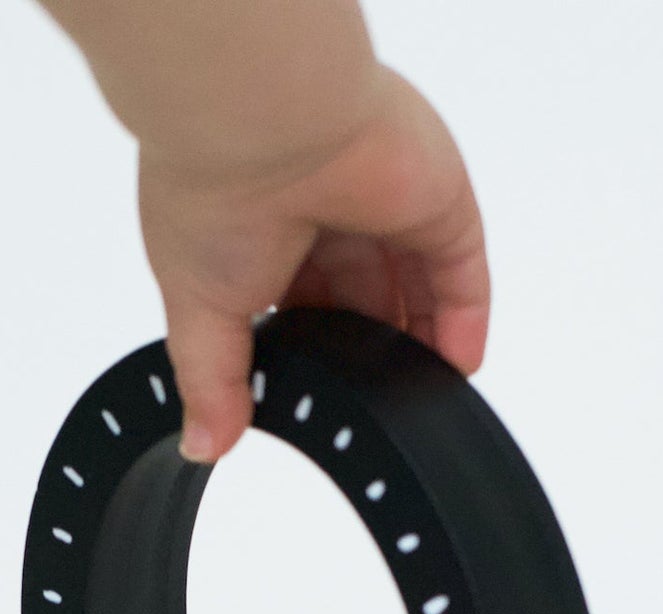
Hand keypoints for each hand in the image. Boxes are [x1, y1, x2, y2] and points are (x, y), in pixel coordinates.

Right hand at [138, 66, 489, 462]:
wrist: (262, 118)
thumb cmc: (212, 190)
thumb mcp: (197, 307)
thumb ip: (211, 380)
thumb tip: (203, 445)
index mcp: (267, 230)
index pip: (303, 304)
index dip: (314, 353)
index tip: (318, 401)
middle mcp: (329, 212)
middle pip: (366, 301)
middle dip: (369, 357)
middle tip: (369, 408)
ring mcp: (389, 205)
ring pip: (419, 289)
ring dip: (422, 347)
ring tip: (416, 402)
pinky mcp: (439, 204)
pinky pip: (464, 274)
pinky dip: (464, 326)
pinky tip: (453, 372)